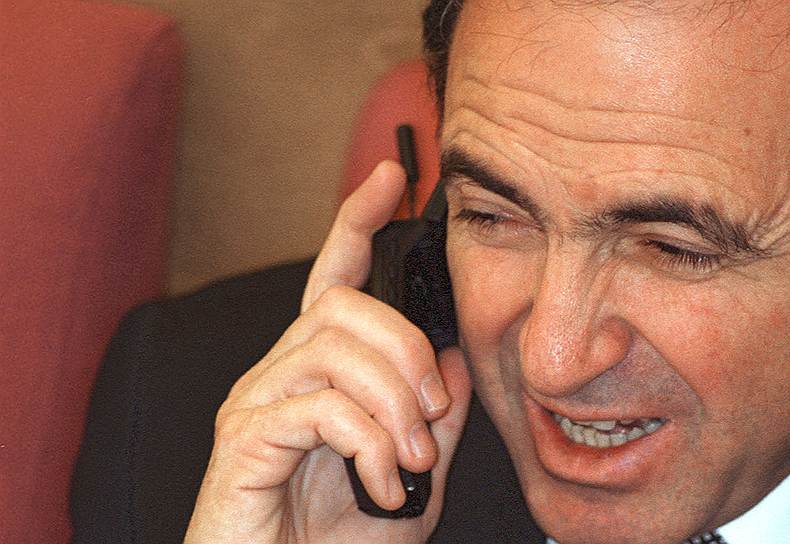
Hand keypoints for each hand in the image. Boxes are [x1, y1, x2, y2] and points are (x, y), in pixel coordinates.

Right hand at [184, 161, 472, 543]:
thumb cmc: (336, 541)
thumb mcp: (411, 474)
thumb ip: (433, 417)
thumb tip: (452, 360)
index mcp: (319, 372)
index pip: (335, 276)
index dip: (358, 220)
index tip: (391, 177)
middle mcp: (280, 373)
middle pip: (343, 306)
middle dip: (405, 349)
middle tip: (433, 412)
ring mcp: (255, 403)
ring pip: (333, 348)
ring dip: (393, 401)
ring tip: (410, 456)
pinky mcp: (242, 440)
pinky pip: (317, 407)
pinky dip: (367, 441)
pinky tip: (382, 478)